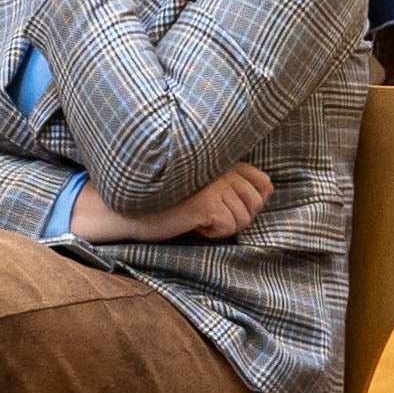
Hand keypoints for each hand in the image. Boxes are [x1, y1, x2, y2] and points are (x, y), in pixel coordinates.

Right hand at [75, 160, 271, 244]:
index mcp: (223, 160)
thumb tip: (262, 198)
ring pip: (242, 219)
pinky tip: (192, 223)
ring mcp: (216, 183)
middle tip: (208, 216)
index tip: (228, 207)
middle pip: (255, 204)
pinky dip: (212, 233)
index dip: (254, 201)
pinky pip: (228, 227)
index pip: (264, 182)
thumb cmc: (165, 202)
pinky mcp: (208, 202)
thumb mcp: (201, 187)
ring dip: (221, 227)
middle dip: (236, 218)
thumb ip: (230, 186)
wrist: (129, 210)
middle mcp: (222, 167)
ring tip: (196, 218)